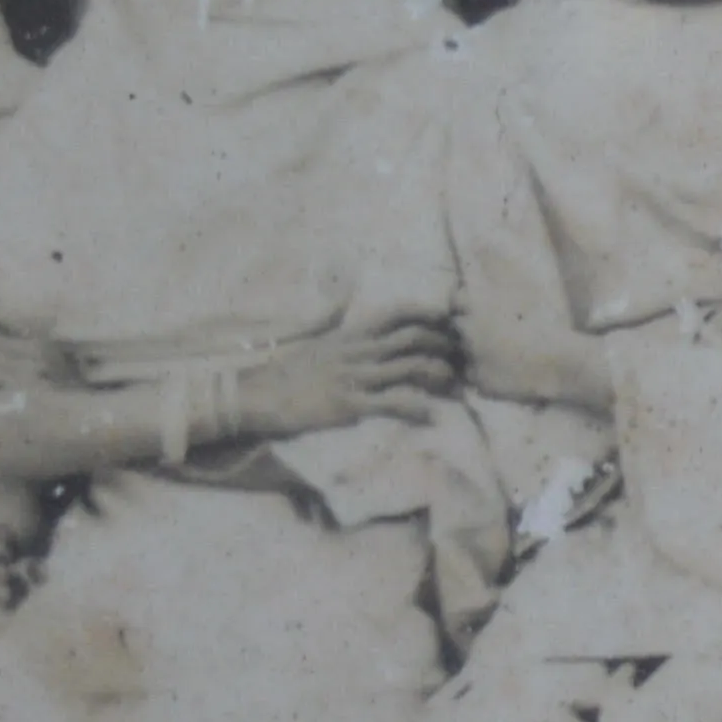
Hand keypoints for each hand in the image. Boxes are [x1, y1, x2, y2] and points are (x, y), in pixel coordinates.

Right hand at [242, 311, 463, 437]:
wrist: (260, 395)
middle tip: (461, 353)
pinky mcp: (350, 403)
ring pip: (408, 367)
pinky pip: (391, 402)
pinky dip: (416, 408)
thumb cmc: (289, 371)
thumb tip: (346, 305)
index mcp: (350, 334)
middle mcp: (357, 350)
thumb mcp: (317, 341)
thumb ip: (337, 325)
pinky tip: (431, 416)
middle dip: (441, 342)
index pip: (395, 312)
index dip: (426, 311)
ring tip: (454, 384)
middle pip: (411, 337)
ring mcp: (354, 376)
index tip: (449, 315)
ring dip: (437, 373)